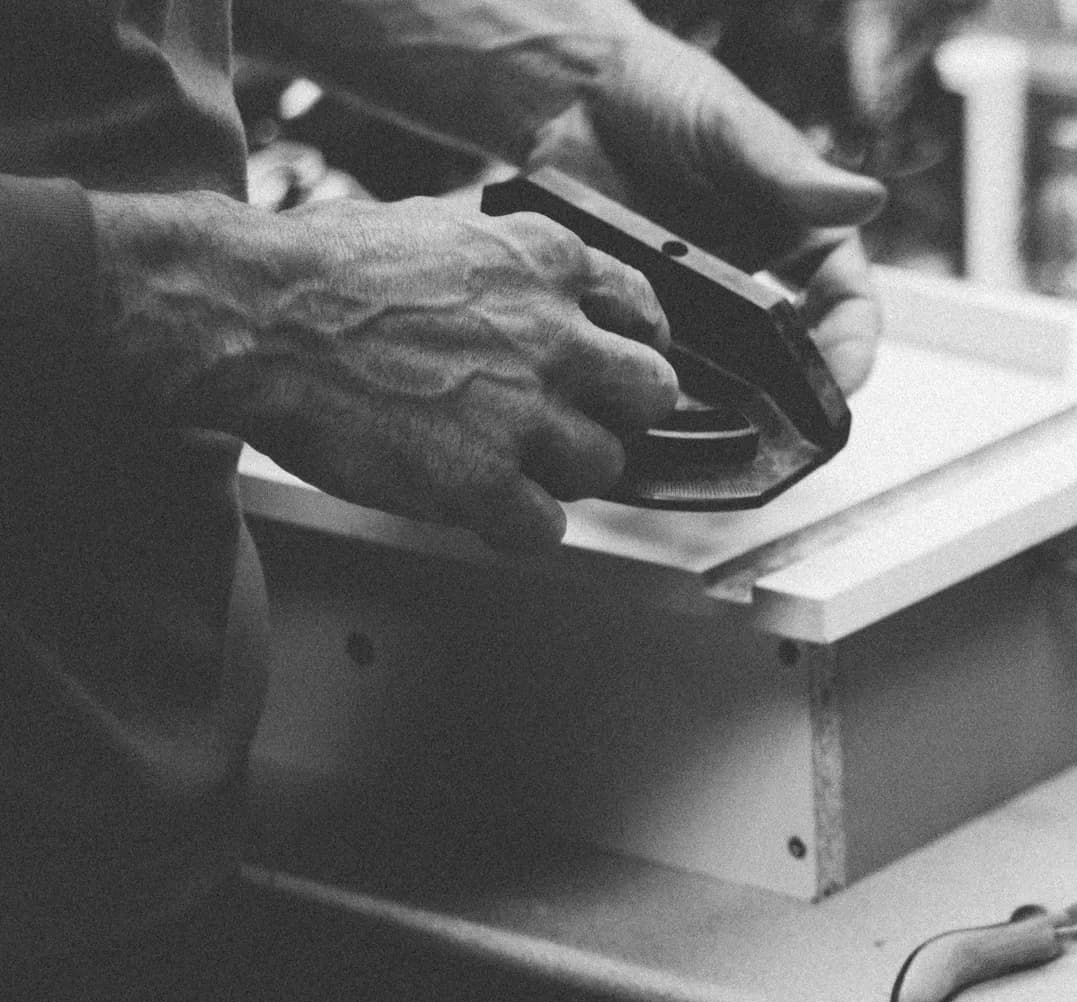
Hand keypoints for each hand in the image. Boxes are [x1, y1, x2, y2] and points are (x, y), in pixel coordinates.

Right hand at [92, 191, 679, 553]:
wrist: (252, 314)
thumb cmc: (318, 269)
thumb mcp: (437, 226)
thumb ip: (505, 264)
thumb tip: (534, 287)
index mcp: (546, 260)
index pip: (643, 309)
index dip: (632, 344)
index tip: (614, 366)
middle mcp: (553, 333)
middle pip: (652, 393)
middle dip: (619, 414)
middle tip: (571, 425)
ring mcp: (523, 409)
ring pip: (603, 466)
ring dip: (559, 474)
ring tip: (498, 461)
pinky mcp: (481, 478)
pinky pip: (544, 528)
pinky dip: (515, 527)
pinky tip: (474, 504)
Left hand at [533, 21, 884, 392]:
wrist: (571, 95)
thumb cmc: (666, 95)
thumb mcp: (734, 132)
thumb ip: (794, 176)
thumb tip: (869, 198)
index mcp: (803, 241)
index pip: (849, 309)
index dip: (852, 352)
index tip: (837, 383)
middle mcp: (758, 284)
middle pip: (793, 362)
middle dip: (789, 400)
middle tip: (774, 428)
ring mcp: (698, 308)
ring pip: (725, 377)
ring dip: (719, 405)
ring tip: (706, 423)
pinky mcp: (640, 317)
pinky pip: (655, 363)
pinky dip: (653, 385)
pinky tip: (641, 394)